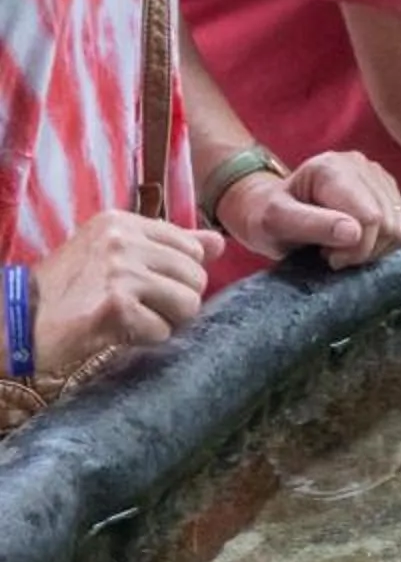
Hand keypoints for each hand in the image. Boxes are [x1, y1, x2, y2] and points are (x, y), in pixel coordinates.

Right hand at [27, 210, 223, 373]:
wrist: (16, 320)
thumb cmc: (66, 291)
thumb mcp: (113, 256)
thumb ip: (168, 245)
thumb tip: (219, 242)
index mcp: (122, 222)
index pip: (193, 248)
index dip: (177, 275)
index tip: (145, 285)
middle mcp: (122, 240)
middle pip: (196, 277)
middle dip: (175, 300)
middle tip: (139, 308)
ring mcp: (120, 270)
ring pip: (188, 303)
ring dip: (164, 320)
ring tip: (130, 319)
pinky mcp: (116, 303)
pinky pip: (162, 330)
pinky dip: (143, 338)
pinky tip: (115, 332)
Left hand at [220, 151, 400, 270]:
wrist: (267, 207)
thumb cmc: (265, 217)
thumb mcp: (275, 223)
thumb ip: (312, 225)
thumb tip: (355, 232)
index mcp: (331, 168)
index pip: (370, 218)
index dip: (355, 249)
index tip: (327, 257)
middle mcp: (360, 164)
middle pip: (388, 224)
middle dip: (363, 250)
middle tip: (331, 255)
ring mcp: (377, 174)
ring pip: (399, 227)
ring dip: (373, 249)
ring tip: (341, 246)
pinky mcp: (387, 189)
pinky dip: (382, 244)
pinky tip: (355, 241)